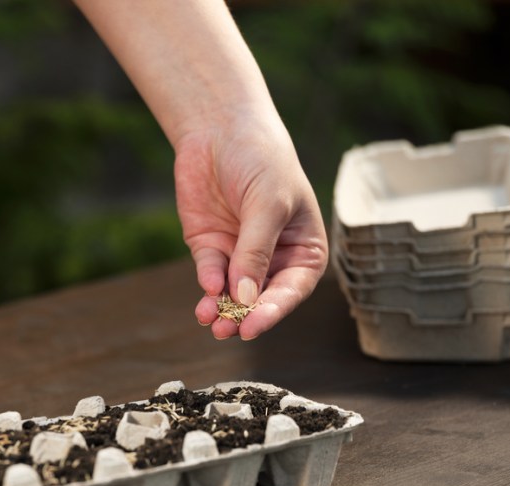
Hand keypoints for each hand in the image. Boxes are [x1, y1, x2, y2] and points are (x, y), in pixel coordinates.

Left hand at [177, 111, 328, 339]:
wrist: (220, 130)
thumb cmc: (262, 161)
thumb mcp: (268, 203)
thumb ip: (256, 250)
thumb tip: (245, 296)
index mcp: (303, 250)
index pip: (292, 289)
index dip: (274, 309)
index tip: (253, 326)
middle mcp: (273, 259)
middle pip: (260, 298)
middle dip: (244, 316)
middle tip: (228, 331)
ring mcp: (240, 255)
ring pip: (231, 293)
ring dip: (221, 309)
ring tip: (210, 321)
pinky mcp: (211, 249)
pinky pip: (209, 275)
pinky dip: (207, 284)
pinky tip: (206, 289)